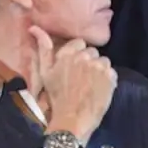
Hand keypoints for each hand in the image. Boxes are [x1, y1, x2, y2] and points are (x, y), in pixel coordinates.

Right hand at [29, 25, 116, 143]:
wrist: (72, 120)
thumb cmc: (56, 97)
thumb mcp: (44, 72)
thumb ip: (43, 48)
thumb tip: (34, 27)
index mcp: (68, 53)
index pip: (79, 43)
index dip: (77, 55)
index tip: (74, 68)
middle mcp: (85, 56)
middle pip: (92, 52)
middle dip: (88, 62)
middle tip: (82, 78)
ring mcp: (99, 66)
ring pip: (103, 61)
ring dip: (99, 70)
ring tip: (91, 85)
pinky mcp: (111, 76)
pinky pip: (112, 72)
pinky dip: (108, 80)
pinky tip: (99, 89)